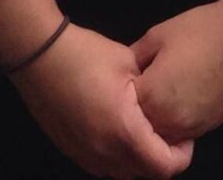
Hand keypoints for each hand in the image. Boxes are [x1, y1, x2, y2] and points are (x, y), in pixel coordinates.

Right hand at [12, 25, 192, 177]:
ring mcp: (84, 154)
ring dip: (137, 159)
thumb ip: (151, 89)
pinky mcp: (70, 150)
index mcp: (124, 132)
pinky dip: (116, 155)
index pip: (165, 167)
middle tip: (166, 132)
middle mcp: (104, 153)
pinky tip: (115, 129)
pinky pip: (102, 165)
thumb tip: (163, 101)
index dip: (182, 155)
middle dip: (161, 157)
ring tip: (141, 131)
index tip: (185, 135)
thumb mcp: (129, 63)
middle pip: (145, 174)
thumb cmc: (84, 54)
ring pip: (122, 173)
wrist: (37, 54)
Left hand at [131, 0, 222, 141]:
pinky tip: (179, 96)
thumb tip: (126, 70)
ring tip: (161, 89)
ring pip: (162, 134)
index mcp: (152, 96)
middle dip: (136, 109)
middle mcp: (171, 120)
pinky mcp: (210, 126)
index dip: (121, 90)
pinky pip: (183, 132)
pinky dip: (176, 121)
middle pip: (141, 127)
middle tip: (140, 84)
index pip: (122, 106)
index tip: (124, 76)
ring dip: (156, 118)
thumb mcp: (157, 35)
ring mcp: (193, 127)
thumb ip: (135, 57)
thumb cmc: (202, 30)